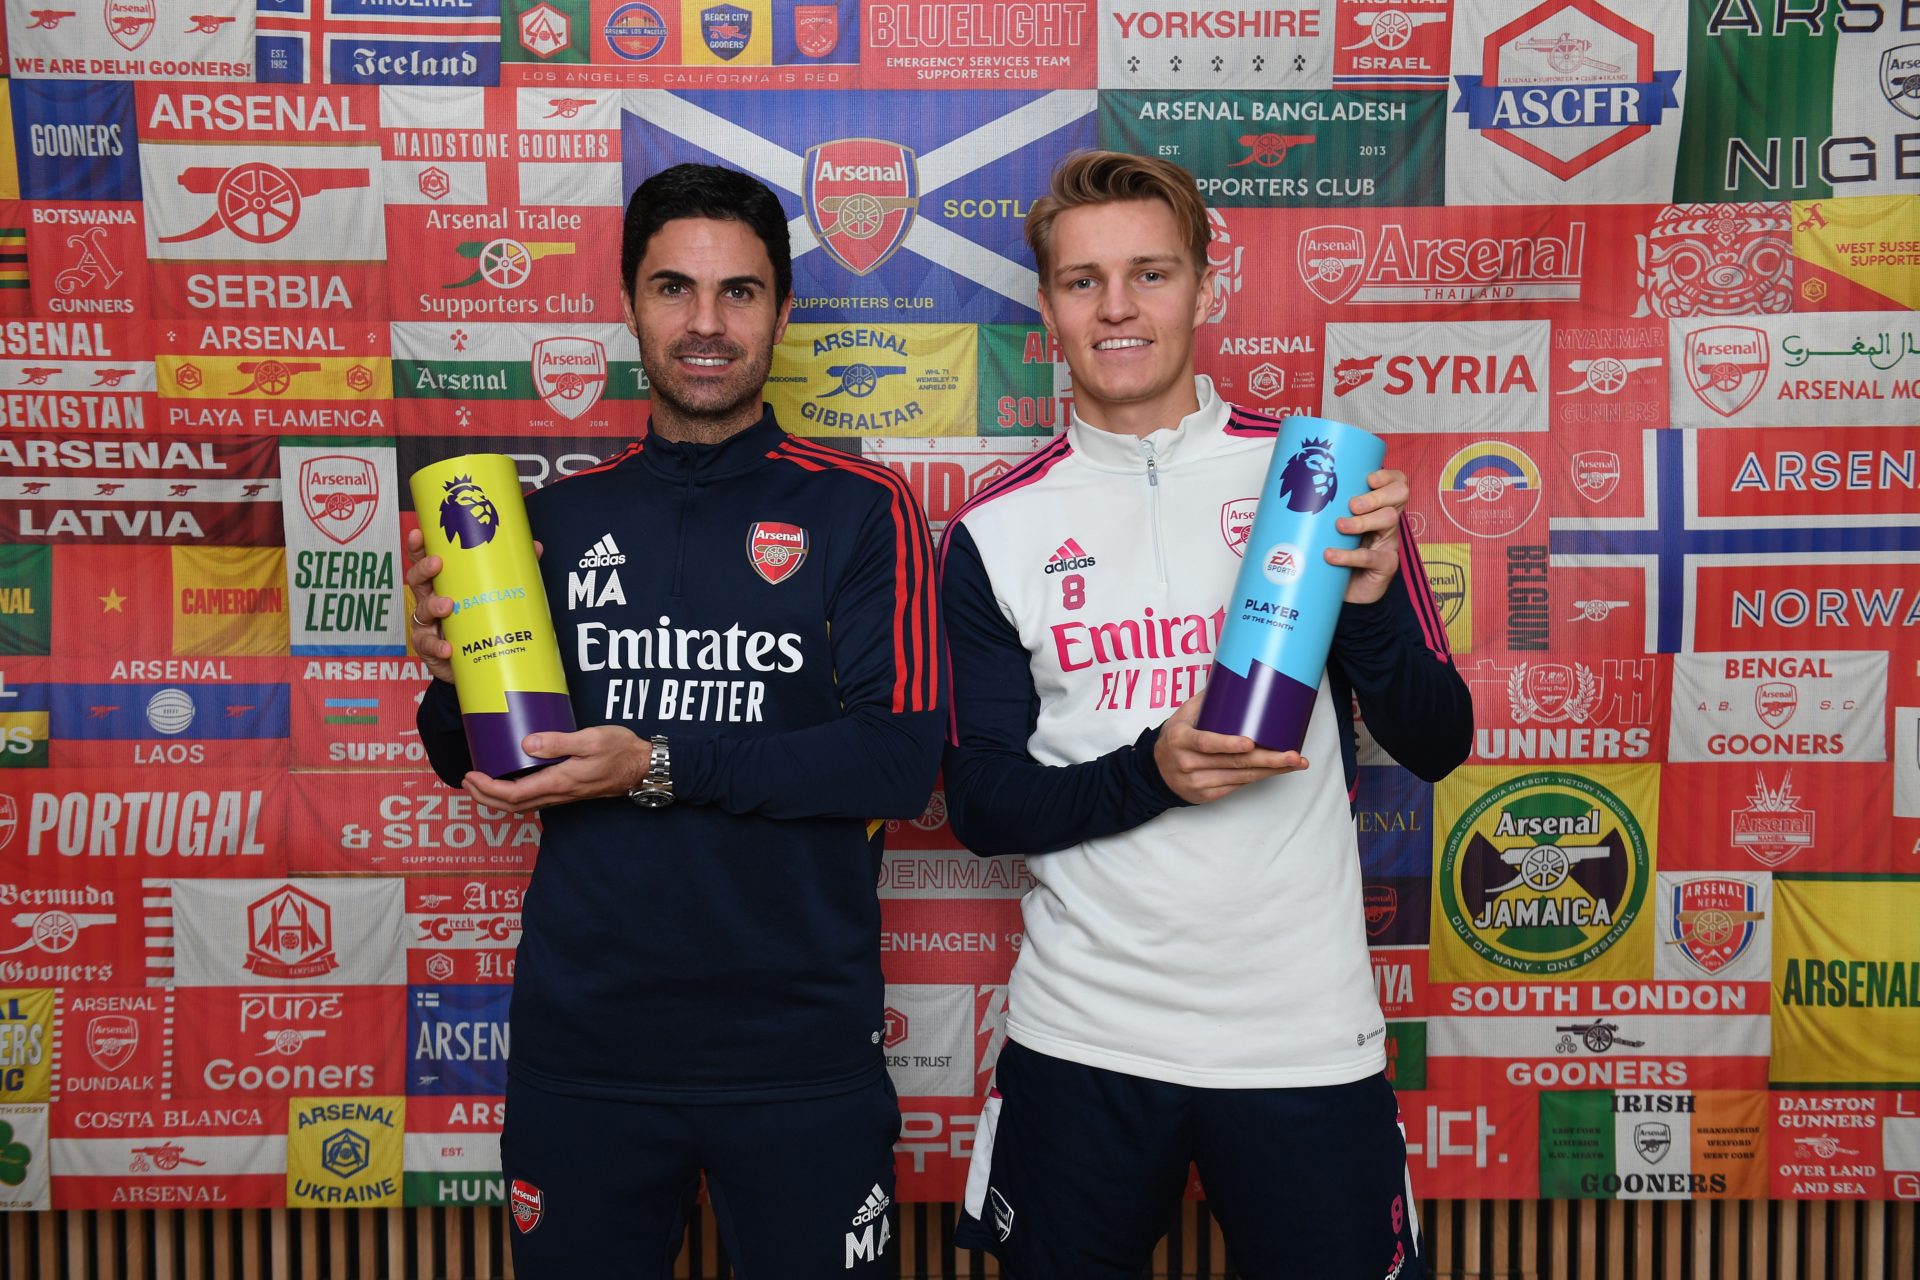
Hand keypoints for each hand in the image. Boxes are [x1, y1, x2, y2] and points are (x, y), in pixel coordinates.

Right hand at [405, 528, 542, 683]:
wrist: (475, 661)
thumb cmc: (480, 620)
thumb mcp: (493, 594)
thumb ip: (512, 570)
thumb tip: (535, 547)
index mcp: (443, 583)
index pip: (425, 560)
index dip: (418, 546)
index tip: (419, 534)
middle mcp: (430, 600)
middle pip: (418, 580)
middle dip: (424, 569)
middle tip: (438, 564)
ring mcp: (428, 624)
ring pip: (421, 611)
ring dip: (433, 606)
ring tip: (447, 605)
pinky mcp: (431, 648)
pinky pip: (429, 646)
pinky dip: (438, 646)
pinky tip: (448, 647)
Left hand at [461, 726, 648, 814]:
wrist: (643, 767)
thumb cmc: (620, 751)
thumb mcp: (590, 739)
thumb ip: (558, 742)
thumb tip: (526, 744)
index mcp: (560, 781)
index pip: (513, 794)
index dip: (487, 788)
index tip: (471, 775)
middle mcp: (559, 793)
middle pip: (512, 806)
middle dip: (484, 797)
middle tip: (466, 781)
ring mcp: (564, 795)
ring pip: (522, 806)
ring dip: (496, 799)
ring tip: (481, 784)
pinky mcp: (568, 792)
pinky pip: (534, 800)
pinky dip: (513, 796)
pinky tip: (510, 782)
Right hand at [1151, 693, 1306, 804]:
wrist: (1155, 773)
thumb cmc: (1174, 740)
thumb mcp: (1181, 716)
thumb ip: (1205, 700)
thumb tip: (1233, 675)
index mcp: (1180, 739)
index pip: (1206, 743)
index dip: (1228, 744)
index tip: (1250, 742)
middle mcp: (1187, 763)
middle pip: (1233, 763)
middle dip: (1268, 760)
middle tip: (1293, 756)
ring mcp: (1197, 782)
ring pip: (1241, 777)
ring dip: (1271, 770)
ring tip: (1294, 762)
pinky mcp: (1207, 795)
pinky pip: (1238, 786)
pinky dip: (1259, 777)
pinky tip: (1276, 770)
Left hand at [1329, 467, 1407, 605]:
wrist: (1345, 590)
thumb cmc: (1337, 552)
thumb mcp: (1332, 527)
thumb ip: (1326, 510)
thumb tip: (1295, 491)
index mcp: (1379, 506)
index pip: (1396, 482)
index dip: (1387, 476)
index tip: (1368, 478)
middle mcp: (1388, 521)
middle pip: (1398, 495)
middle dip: (1375, 496)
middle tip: (1352, 505)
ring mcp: (1389, 542)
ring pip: (1389, 520)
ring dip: (1362, 521)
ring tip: (1340, 526)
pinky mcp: (1385, 565)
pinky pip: (1372, 557)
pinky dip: (1349, 555)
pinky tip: (1331, 555)